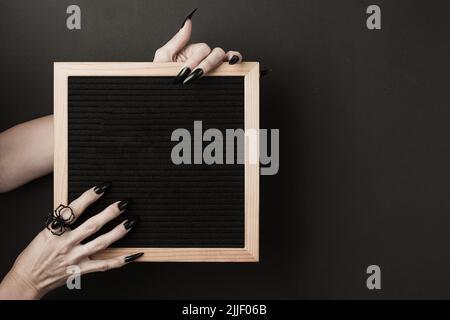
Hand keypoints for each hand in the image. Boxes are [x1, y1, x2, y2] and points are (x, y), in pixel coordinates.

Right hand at [0, 184, 141, 298]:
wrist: (27, 279)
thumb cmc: (35, 254)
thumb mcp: (45, 233)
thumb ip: (62, 222)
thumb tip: (80, 206)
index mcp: (55, 231)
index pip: (73, 210)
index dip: (89, 197)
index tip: (102, 187)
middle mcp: (66, 244)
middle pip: (92, 225)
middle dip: (110, 213)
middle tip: (124, 203)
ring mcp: (75, 258)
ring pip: (101, 242)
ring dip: (119, 231)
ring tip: (131, 222)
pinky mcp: (81, 270)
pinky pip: (105, 265)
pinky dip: (121, 260)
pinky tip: (134, 254)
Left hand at [153, 8, 242, 83]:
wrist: (165, 98)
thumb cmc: (162, 79)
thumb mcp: (164, 57)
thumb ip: (177, 40)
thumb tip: (187, 23)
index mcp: (192, 53)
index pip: (202, 49)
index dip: (194, 60)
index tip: (184, 72)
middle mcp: (204, 59)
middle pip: (214, 52)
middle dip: (204, 64)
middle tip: (192, 76)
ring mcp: (213, 68)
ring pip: (223, 57)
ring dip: (212, 65)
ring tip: (201, 74)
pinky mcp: (220, 78)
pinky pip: (232, 66)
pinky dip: (235, 60)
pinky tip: (231, 63)